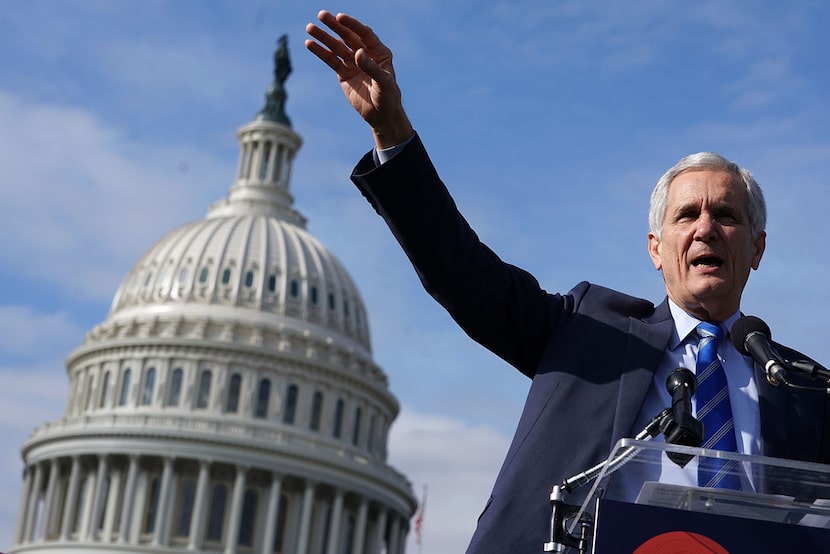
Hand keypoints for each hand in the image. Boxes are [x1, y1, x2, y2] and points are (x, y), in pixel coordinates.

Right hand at [306, 10, 412, 148]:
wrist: (381, 116)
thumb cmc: (388, 97)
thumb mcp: (384, 82)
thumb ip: (371, 67)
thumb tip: (358, 52)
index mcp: (379, 52)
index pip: (364, 34)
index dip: (352, 25)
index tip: (340, 17)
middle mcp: (365, 54)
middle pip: (348, 37)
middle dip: (334, 26)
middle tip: (321, 15)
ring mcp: (353, 63)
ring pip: (336, 47)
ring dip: (323, 37)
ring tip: (310, 28)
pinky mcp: (343, 74)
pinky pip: (331, 60)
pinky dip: (321, 52)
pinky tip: (310, 44)